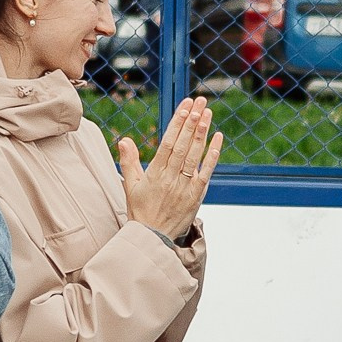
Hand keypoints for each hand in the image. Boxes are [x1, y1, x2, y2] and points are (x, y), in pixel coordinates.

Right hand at [118, 99, 220, 238]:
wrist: (153, 239)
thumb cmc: (141, 211)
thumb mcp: (130, 186)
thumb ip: (128, 161)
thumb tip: (124, 140)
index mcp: (154, 174)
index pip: (168, 142)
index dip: (177, 123)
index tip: (185, 106)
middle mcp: (170, 178)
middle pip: (183, 145)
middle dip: (192, 121)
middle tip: (200, 102)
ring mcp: (185, 187)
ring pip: (195, 155)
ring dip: (202, 133)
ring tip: (208, 113)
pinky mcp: (196, 195)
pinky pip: (206, 172)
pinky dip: (213, 155)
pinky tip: (218, 138)